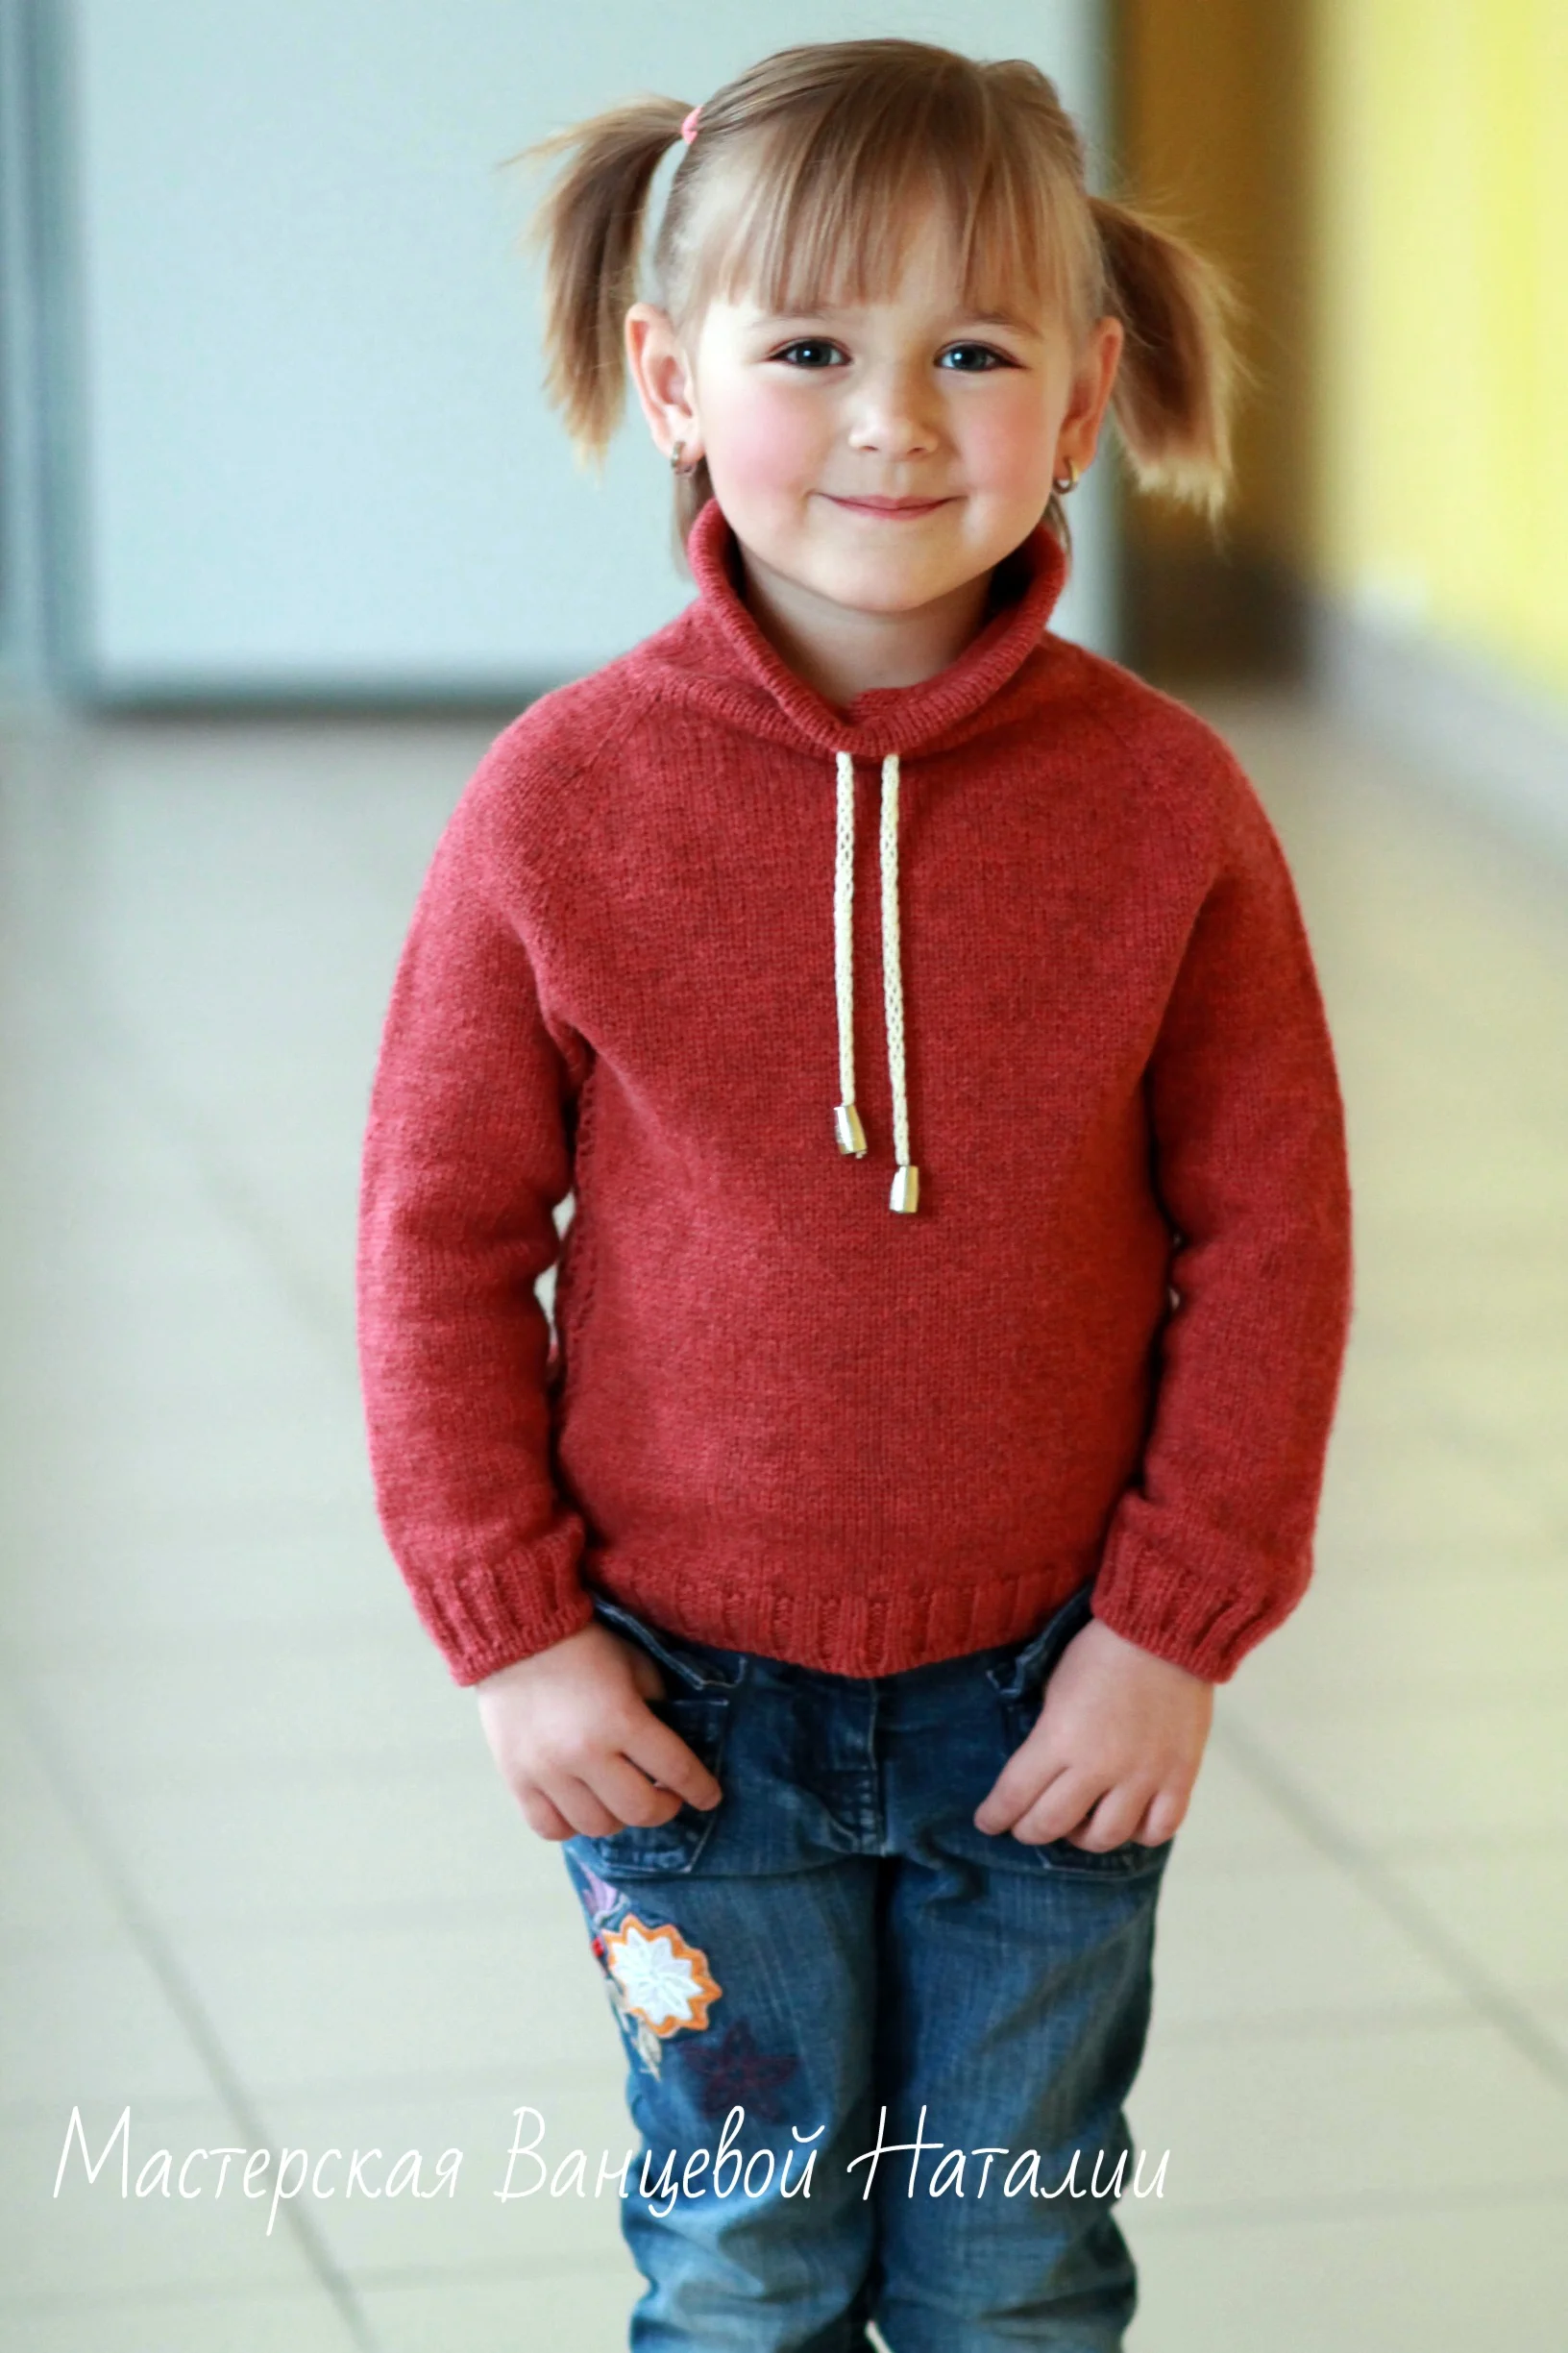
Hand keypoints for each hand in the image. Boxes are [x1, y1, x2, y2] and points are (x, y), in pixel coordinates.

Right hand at [474, 1621, 722, 1843]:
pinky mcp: (517, 1780)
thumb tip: (673, 1744)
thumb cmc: (583, 1646)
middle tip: (665, 1796)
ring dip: (618, 1817)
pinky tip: (581, 1805)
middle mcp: (584, 1753)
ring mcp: (547, 1772)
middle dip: (663, 1808)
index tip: (709, 1798)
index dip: (700, 1789)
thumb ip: (658, 1706)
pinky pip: (550, 1828)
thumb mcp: (635, 1664)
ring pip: (596, 1826)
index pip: (675, 1769)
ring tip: (620, 1798)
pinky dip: (572, 1825)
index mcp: (621, 1718)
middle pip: (638, 1810)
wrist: (516, 1637)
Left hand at [974, 1616, 1212, 1849]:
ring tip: (1079, 1825)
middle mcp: (1099, 1767)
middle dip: (1028, 1831)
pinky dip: (1139, 1833)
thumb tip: (1039, 1770)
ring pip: (1105, 1837)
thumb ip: (1047, 1734)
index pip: (1015, 1795)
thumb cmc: (1100, 1651)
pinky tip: (1129, 1820)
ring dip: (1082, 1838)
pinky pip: (1158, 1830)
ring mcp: (1143, 1777)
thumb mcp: (1055, 1686)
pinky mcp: (1179, 1777)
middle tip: (1025, 1827)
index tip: (987, 1823)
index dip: (995, 1816)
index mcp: (1059, 1738)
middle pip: (1052, 1825)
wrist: (1165, 1632)